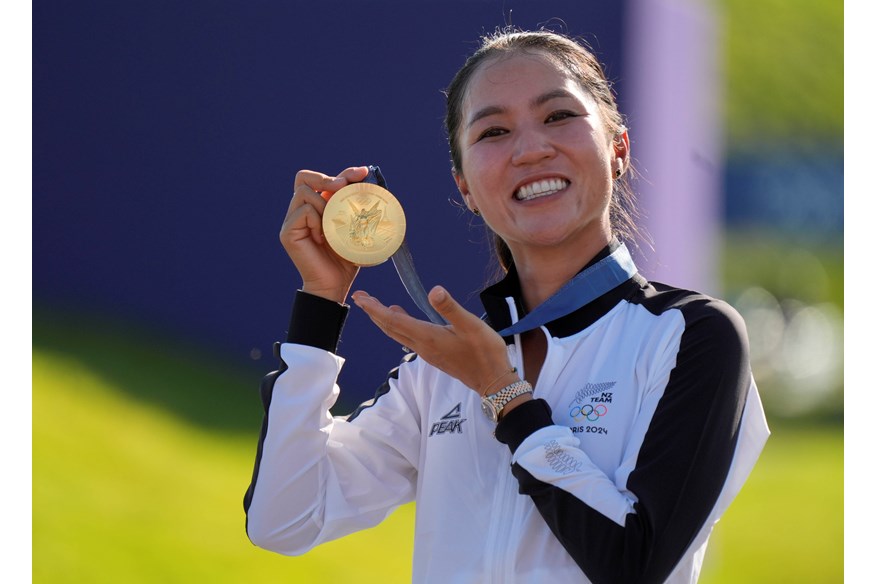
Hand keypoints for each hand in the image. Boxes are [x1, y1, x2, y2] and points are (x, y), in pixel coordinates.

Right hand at [280, 166, 369, 302]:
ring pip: (304, 192)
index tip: (362, 173)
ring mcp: (292, 220)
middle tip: (343, 186)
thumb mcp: (355, 228)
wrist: (335, 285)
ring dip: (323, 203)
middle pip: (303, 177)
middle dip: (325, 178)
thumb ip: (355, 208)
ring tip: (333, 224)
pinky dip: (317, 220)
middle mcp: (300, 210)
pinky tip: (324, 238)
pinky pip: (303, 212)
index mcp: (316, 206)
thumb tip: (369, 182)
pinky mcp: (287, 232)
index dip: (343, 172)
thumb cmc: (346, 258)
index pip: (323, 179)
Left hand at [351, 286, 517, 394]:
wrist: (492, 381)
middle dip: (373, 312)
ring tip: (374, 306)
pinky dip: (398, 325)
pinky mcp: (434, 354)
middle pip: (390, 327)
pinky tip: (402, 316)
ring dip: (384, 319)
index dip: (375, 308)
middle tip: (359, 298)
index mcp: (427, 336)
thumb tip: (434, 290)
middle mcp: (422, 346)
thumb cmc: (484, 352)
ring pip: (398, 333)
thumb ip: (450, 308)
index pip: (393, 320)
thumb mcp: (471, 325)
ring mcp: (427, 352)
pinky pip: (408, 337)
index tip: (360, 298)